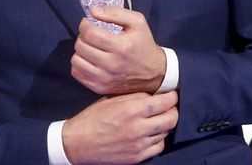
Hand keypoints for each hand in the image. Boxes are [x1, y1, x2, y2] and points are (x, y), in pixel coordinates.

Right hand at [62, 91, 178, 164]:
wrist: (78, 143)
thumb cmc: (93, 118)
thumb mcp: (112, 99)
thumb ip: (135, 96)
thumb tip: (155, 94)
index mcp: (131, 109)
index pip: (165, 102)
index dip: (172, 97)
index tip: (172, 95)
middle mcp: (138, 128)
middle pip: (171, 118)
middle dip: (173, 110)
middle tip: (169, 107)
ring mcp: (139, 145)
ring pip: (166, 132)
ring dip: (165, 124)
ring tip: (157, 119)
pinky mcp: (137, 157)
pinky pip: (159, 147)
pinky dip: (158, 139)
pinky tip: (151, 134)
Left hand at [71, 7, 166, 94]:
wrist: (154, 72)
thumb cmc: (143, 44)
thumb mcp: (137, 22)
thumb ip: (115, 12)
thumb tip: (93, 11)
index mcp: (121, 47)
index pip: (89, 34)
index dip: (84, 25)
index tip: (88, 23)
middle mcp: (112, 65)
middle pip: (81, 46)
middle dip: (82, 36)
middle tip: (90, 35)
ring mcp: (105, 79)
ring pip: (76, 60)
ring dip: (80, 51)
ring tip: (90, 47)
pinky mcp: (100, 88)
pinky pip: (77, 73)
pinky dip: (80, 64)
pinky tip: (90, 59)